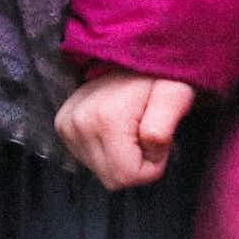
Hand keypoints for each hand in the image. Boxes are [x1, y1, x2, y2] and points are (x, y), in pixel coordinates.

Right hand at [55, 69, 196, 190]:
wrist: (130, 58)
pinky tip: (117, 131)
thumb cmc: (160, 79)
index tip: (158, 141)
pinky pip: (90, 161)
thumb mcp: (175, 95)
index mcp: (105, 120)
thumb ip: (165, 124)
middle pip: (113, 179)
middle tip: (146, 135)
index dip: (152, 166)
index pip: (127, 177)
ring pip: (102, 172)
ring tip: (132, 130)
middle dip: (137, 165)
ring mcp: (67, 125)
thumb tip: (150, 146)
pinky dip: (108, 153)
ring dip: (123, 159)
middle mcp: (78, 124)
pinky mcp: (62, 126)